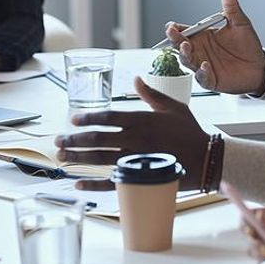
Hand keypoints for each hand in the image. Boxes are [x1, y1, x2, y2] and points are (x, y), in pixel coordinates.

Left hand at [54, 77, 209, 191]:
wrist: (206, 158)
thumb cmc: (190, 130)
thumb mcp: (172, 106)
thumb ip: (151, 93)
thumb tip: (136, 79)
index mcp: (141, 120)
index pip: (108, 116)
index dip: (89, 118)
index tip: (73, 120)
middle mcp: (135, 139)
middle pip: (98, 139)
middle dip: (75, 139)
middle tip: (58, 140)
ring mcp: (136, 159)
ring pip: (100, 159)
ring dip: (78, 158)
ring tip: (62, 157)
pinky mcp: (140, 177)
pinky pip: (112, 183)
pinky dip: (93, 184)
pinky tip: (78, 183)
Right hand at [167, 0, 264, 94]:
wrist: (260, 65)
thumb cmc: (247, 45)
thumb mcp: (240, 22)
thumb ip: (231, 5)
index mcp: (202, 36)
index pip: (183, 31)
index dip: (175, 29)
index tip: (172, 26)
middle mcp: (199, 51)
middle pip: (179, 46)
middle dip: (174, 40)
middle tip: (173, 33)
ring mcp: (203, 65)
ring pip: (187, 61)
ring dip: (185, 54)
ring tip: (186, 47)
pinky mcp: (211, 80)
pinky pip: (202, 77)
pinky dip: (202, 72)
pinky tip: (205, 65)